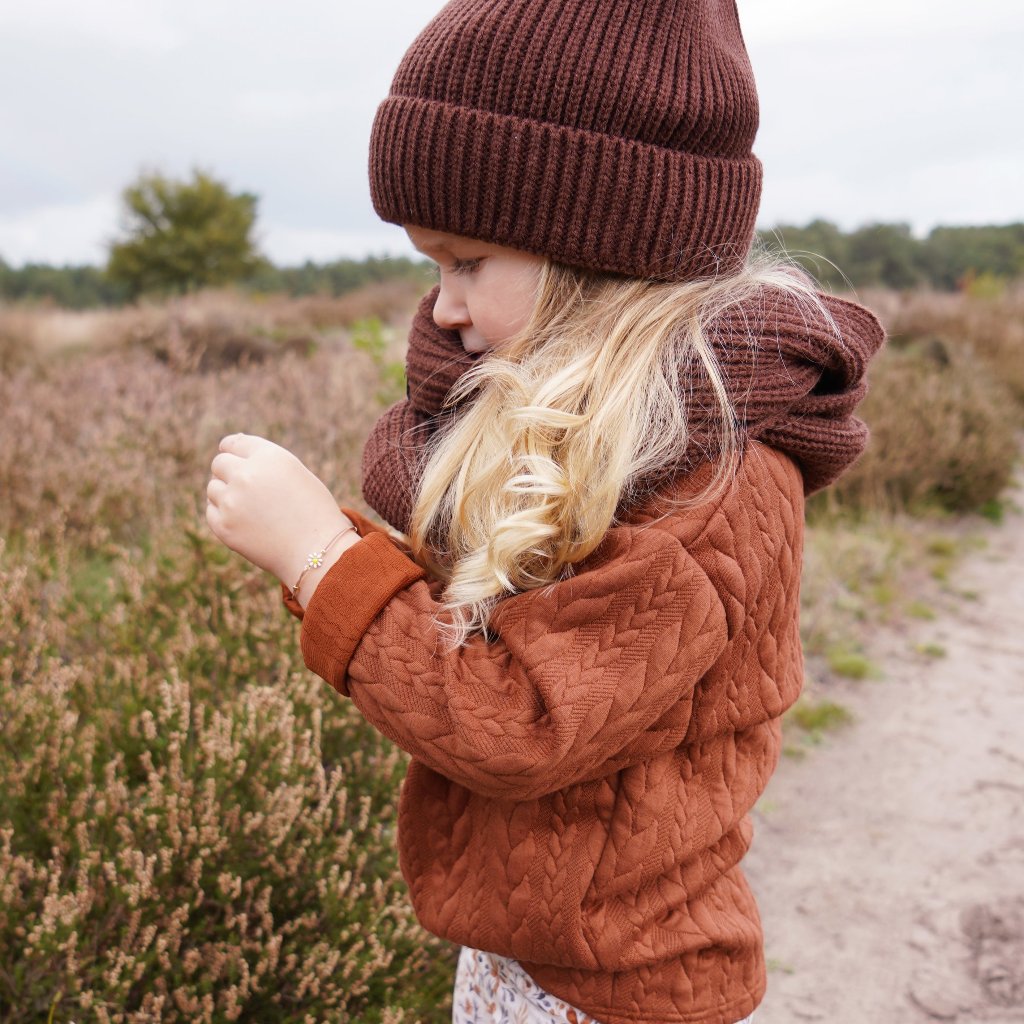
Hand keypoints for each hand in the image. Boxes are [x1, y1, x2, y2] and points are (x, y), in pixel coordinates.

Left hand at [206, 433, 353, 586]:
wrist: (318, 551)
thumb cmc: (314, 512)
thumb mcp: (297, 474)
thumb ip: (265, 460)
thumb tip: (228, 446)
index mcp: (269, 457)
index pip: (234, 443)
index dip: (232, 450)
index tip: (234, 459)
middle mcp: (247, 474)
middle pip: (219, 464)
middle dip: (229, 473)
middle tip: (246, 490)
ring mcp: (232, 501)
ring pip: (213, 488)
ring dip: (226, 495)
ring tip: (252, 510)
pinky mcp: (223, 526)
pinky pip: (211, 512)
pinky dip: (223, 515)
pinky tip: (245, 523)